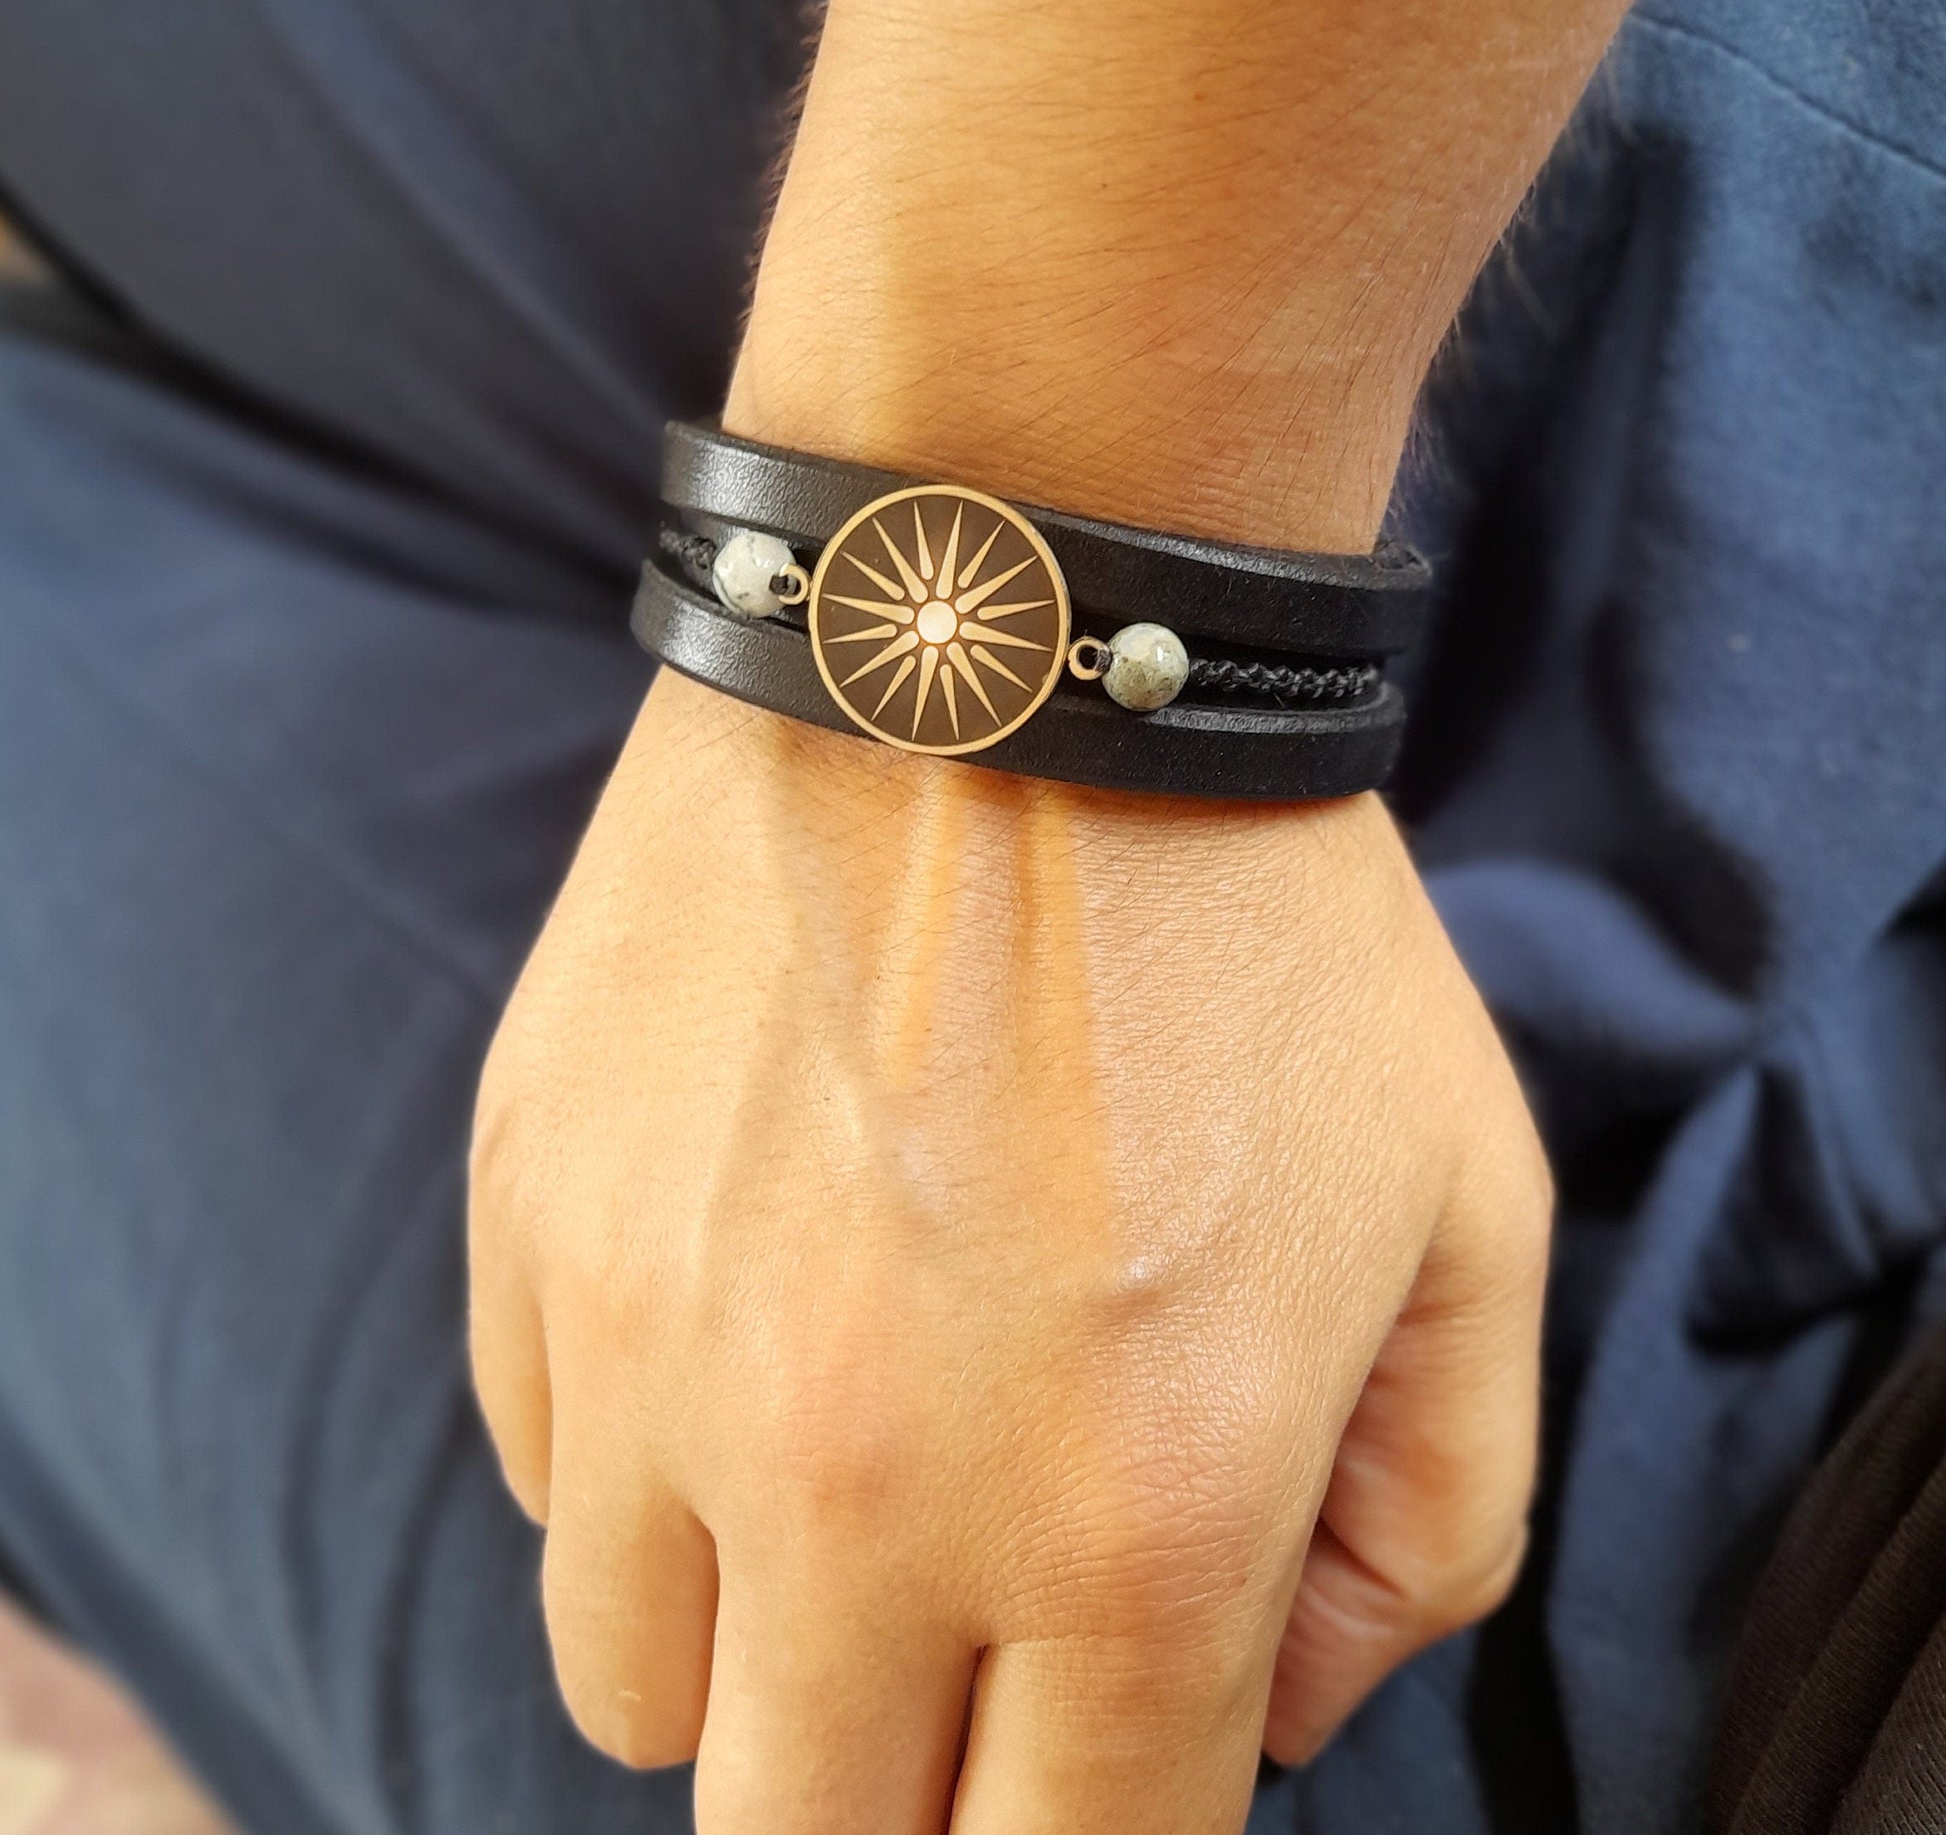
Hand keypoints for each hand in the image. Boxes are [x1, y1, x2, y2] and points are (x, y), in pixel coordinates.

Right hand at [470, 670, 1549, 1832]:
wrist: (1013, 645)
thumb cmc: (1263, 929)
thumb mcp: (1465, 1218)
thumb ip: (1421, 1534)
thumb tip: (1272, 1714)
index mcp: (1132, 1516)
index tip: (1094, 1757)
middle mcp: (855, 1483)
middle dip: (912, 1786)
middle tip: (972, 1649)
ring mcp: (655, 1349)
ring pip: (644, 1693)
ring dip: (756, 1646)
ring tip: (845, 1472)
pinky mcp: (532, 1219)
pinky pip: (549, 1472)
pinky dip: (644, 1466)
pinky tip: (746, 1309)